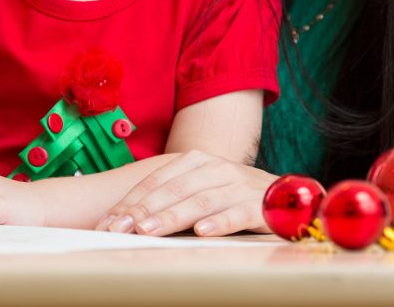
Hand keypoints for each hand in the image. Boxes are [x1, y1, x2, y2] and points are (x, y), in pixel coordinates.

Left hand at [95, 150, 276, 236]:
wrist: (286, 195)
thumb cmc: (232, 196)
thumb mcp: (200, 188)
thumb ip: (170, 198)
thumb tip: (127, 219)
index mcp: (195, 161)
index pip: (156, 181)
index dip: (130, 201)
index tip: (107, 222)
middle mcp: (215, 169)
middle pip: (173, 190)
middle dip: (142, 210)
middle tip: (118, 228)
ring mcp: (237, 185)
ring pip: (199, 201)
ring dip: (171, 217)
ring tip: (147, 230)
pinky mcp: (258, 205)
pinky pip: (236, 213)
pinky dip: (219, 222)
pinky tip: (202, 232)